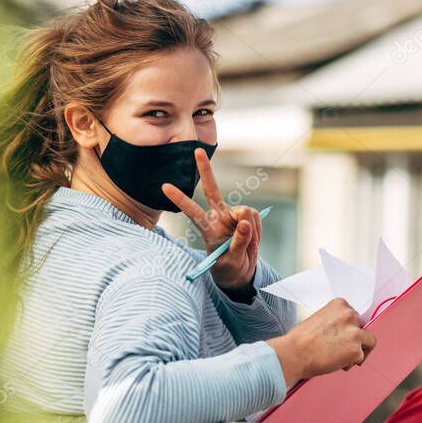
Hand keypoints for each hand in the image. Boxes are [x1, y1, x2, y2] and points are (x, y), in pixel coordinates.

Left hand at [162, 148, 261, 291]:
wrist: (240, 271)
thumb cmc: (230, 267)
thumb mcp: (233, 261)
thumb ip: (239, 242)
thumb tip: (246, 223)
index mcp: (207, 228)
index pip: (191, 211)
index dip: (180, 199)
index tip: (164, 187)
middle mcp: (218, 216)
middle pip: (212, 189)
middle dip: (205, 170)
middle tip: (196, 150)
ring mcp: (231, 215)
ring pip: (245, 212)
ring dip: (251, 229)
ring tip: (247, 246)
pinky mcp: (245, 216)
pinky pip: (255, 217)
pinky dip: (257, 230)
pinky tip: (252, 240)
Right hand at [266, 298, 376, 386]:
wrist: (294, 353)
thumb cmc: (300, 339)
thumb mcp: (319, 319)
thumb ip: (335, 322)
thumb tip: (343, 332)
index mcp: (340, 305)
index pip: (354, 316)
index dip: (349, 328)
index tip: (343, 335)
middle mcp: (350, 315)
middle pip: (363, 328)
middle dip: (355, 339)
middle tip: (342, 348)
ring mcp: (355, 333)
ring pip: (369, 342)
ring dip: (358, 351)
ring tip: (342, 357)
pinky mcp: (356, 350)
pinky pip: (361, 358)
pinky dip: (351, 362)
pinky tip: (338, 363)